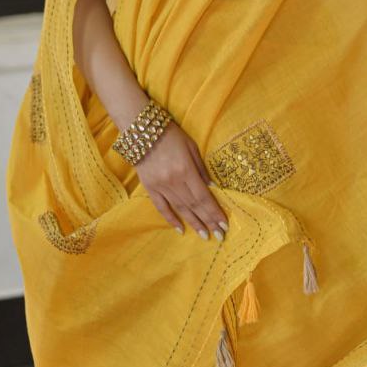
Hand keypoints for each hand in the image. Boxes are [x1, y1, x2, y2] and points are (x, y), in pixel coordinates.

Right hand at [135, 120, 228, 241]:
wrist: (141, 131)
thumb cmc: (171, 135)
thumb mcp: (191, 146)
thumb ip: (201, 168)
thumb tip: (212, 188)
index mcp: (186, 170)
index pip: (203, 196)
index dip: (214, 212)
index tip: (224, 224)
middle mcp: (173, 181)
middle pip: (194, 205)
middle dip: (208, 221)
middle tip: (220, 236)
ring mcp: (160, 186)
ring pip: (180, 209)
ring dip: (194, 223)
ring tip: (205, 235)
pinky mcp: (149, 188)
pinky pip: (161, 207)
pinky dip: (171, 219)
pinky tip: (180, 229)